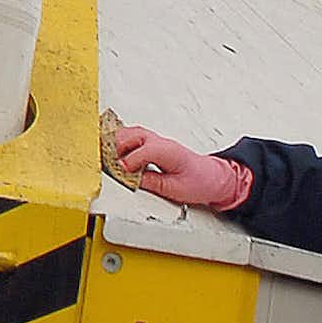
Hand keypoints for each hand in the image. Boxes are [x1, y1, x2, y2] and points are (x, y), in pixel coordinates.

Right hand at [112, 125, 252, 211]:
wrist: (214, 178)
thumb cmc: (199, 182)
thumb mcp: (175, 189)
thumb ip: (151, 182)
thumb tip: (131, 179)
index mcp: (169, 151)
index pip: (142, 151)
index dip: (128, 162)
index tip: (119, 171)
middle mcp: (162, 142)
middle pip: (132, 135)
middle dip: (117, 147)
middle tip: (107, 161)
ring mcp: (158, 141)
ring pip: (131, 132)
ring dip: (118, 142)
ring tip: (108, 156)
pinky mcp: (155, 144)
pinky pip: (134, 135)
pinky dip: (122, 140)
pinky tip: (116, 150)